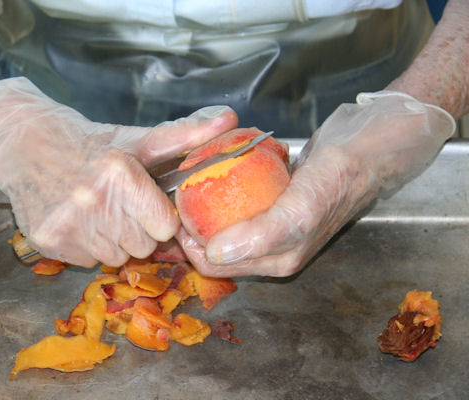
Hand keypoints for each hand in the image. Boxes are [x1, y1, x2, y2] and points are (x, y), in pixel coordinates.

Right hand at [0, 77, 237, 266]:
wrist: (23, 145)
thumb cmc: (89, 145)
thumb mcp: (136, 140)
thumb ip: (184, 136)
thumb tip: (231, 120)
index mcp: (121, 174)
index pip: (165, 227)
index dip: (157, 216)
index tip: (144, 202)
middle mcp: (93, 202)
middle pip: (142, 246)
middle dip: (137, 230)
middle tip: (118, 205)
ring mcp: (68, 225)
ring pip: (116, 258)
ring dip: (112, 241)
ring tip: (96, 211)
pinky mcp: (48, 242)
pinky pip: (88, 262)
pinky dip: (86, 247)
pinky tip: (76, 221)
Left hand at [177, 91, 454, 276]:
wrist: (368, 145)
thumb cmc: (339, 178)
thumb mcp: (300, 209)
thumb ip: (261, 235)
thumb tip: (216, 255)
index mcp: (278, 259)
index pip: (216, 264)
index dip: (190, 244)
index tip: (174, 213)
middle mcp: (273, 248)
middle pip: (215, 244)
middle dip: (192, 224)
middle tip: (177, 193)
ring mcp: (272, 224)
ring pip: (224, 221)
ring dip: (203, 205)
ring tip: (188, 180)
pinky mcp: (274, 201)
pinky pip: (237, 200)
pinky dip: (222, 188)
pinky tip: (213, 169)